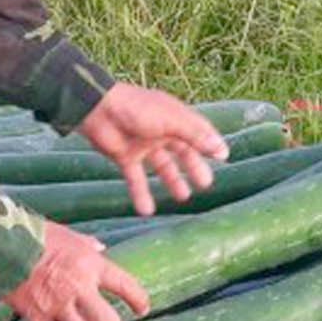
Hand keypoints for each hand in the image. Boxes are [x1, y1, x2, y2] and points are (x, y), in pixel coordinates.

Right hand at [2, 220, 149, 320]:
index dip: (138, 299)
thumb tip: (99, 246)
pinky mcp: (36, 314)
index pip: (126, 285)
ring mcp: (58, 304)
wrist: (3, 242)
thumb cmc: (37, 234)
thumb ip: (87, 244)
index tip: (143, 308)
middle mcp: (80, 288)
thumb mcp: (69, 235)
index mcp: (92, 265)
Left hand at [79, 85, 228, 216]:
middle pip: (182, 152)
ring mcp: (143, 145)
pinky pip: (136, 178)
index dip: (210, 144)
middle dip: (193, 168)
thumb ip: (196, 137)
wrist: (98, 109)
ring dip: (172, 181)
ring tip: (183, 198)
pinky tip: (147, 211)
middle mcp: (161, 132)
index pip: (198, 132)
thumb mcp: (171, 121)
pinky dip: (141, 194)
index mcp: (174, 118)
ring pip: (162, 167)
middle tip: (205, 185)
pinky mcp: (126, 157)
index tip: (223, 158)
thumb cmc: (137, 109)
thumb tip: (221, 151)